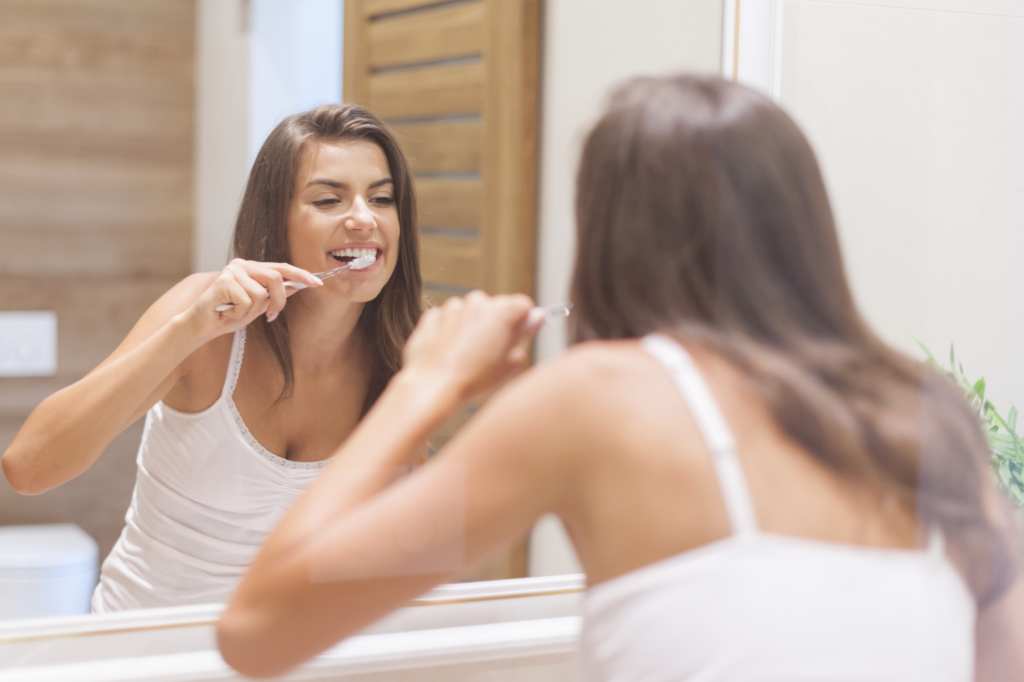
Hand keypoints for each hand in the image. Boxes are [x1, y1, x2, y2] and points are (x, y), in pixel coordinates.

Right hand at [182, 259, 322, 341]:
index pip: (282, 268)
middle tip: (271, 315)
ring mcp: (232, 271)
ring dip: (252, 311)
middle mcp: (243, 265)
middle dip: (279, 300)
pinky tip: (227, 312)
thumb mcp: (256, 306)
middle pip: (276, 278)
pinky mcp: (223, 281)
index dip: (301, 275)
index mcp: (252, 268)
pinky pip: (246, 301)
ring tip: (236, 312)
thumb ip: (273, 296)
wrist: (201, 325)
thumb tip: (295, 288)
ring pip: (261, 294)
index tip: (318, 283)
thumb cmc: (228, 315)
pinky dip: (239, 313)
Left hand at [402, 291, 539, 403]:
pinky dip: (451, 332)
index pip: (523, 305)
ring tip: (468, 357)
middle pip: (496, 307)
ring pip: (470, 312)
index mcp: (502, 311)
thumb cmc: (475, 380)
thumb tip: (536, 318)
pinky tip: (450, 355)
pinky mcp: (432, 317)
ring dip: (473, 327)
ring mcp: (452, 308)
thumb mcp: (513, 362)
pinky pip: (449, 320)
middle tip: (492, 353)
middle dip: (496, 324)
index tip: (519, 336)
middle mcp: (477, 302)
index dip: (524, 321)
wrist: (433, 388)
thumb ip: (526, 335)